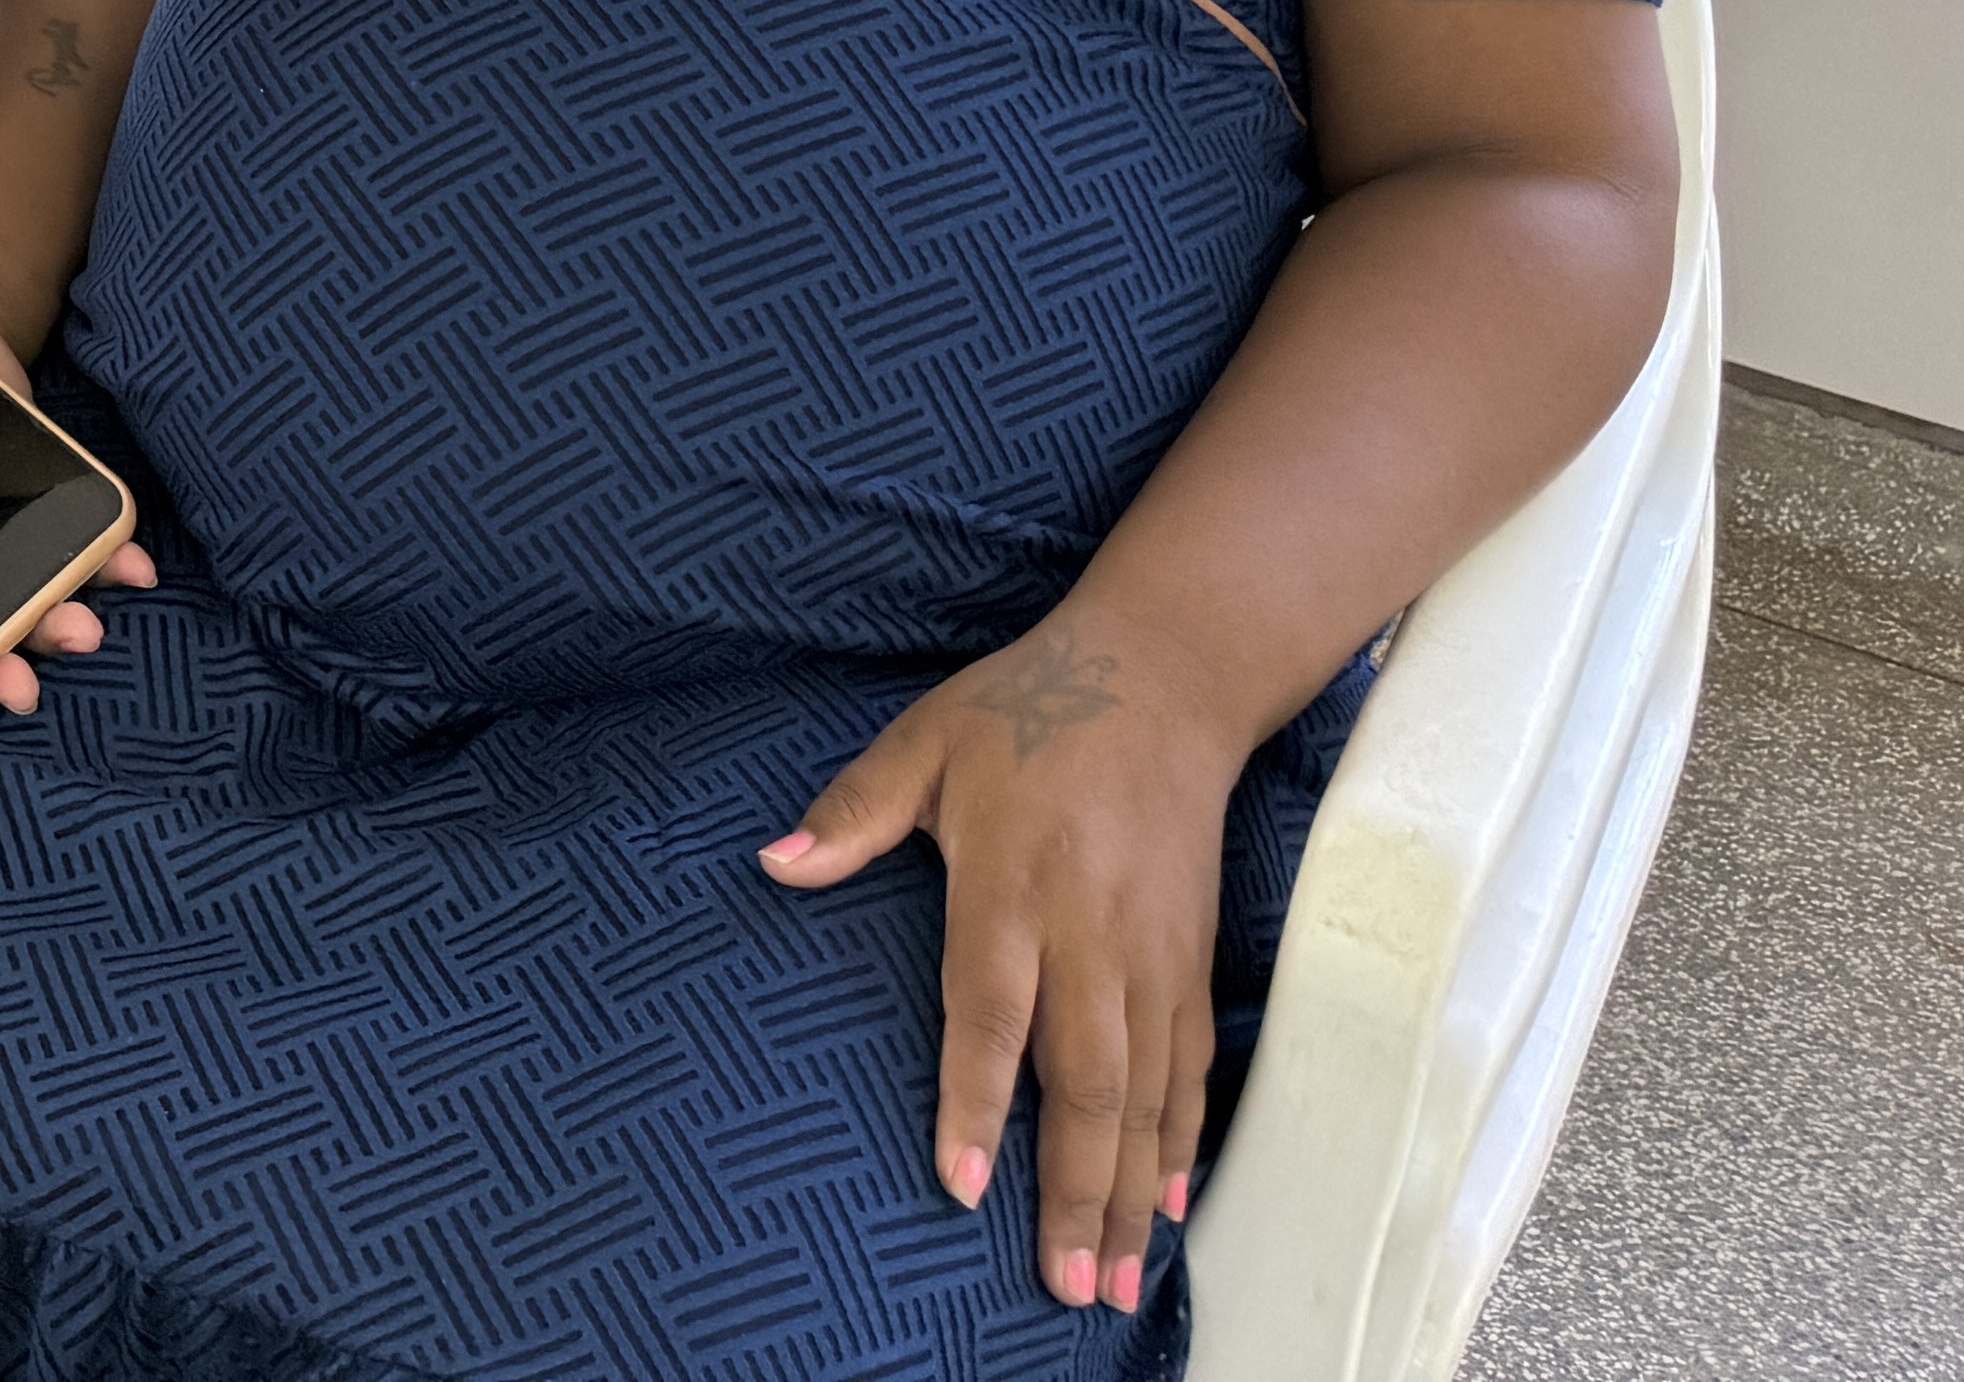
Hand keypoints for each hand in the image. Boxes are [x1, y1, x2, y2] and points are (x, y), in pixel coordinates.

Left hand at [762, 619, 1238, 1319]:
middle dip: (1074, 1189)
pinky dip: (1180, 1141)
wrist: (1162, 679)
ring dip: (1131, 1191)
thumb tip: (773, 864)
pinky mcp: (1190, 956)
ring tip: (1115, 1277)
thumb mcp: (924, 743)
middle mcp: (1089, 931)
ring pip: (1146, 1093)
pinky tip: (1166, 1205)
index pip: (990, 1010)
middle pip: (1085, 1079)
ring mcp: (1150, 952)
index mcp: (1013, 881)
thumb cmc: (1028, 710)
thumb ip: (852, 813)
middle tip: (1062, 1284)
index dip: (975, 1100)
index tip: (961, 1185)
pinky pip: (1188, 1067)